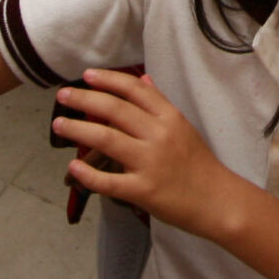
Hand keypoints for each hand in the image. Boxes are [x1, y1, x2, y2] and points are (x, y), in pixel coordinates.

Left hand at [54, 69, 238, 236]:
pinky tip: (73, 167)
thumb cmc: (200, 165)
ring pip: (106, 139)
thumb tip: (144, 79)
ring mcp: (150, 163)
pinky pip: (109, 181)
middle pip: (114, 109)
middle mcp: (158, 135)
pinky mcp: (143, 191)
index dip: (108, 79)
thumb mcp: (184, 127)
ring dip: (77, 129)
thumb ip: (161, 103)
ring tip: (59, 124)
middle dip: (84, 99)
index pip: (134, 89)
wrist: (219, 202)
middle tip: (63, 96)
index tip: (86, 75)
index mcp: (169, 117)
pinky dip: (88, 174)